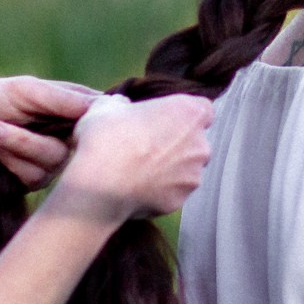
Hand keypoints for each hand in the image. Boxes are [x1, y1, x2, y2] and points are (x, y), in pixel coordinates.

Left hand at [0, 75, 97, 184]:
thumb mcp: (25, 90)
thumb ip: (64, 99)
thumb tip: (108, 107)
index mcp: (66, 104)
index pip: (98, 111)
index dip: (93, 119)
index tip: (76, 121)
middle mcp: (63, 132)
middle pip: (80, 142)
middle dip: (37, 133)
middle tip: (9, 119)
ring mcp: (49, 157)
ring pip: (55, 162)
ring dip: (18, 145)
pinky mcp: (32, 179)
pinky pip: (37, 178)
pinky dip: (12, 163)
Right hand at [52, 93, 214, 221]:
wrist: (100, 183)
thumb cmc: (107, 138)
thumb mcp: (107, 106)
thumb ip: (122, 104)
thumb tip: (120, 106)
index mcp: (189, 112)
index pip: (203, 109)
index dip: (184, 114)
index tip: (164, 118)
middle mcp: (200, 144)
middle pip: (196, 141)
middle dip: (177, 143)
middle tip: (146, 144)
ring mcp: (193, 175)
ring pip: (187, 169)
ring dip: (170, 168)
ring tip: (138, 169)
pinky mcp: (180, 200)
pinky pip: (173, 192)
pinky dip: (160, 190)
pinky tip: (136, 187)